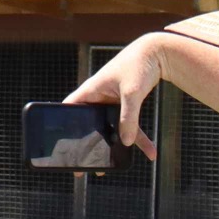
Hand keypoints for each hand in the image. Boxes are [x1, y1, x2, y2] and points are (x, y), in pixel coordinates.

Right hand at [68, 34, 164, 159]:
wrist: (158, 52)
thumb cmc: (139, 65)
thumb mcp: (132, 93)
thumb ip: (128, 118)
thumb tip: (125, 143)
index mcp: (90, 91)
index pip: (68, 110)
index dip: (62, 126)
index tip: (60, 146)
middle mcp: (98, 98)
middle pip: (89, 126)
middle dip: (88, 146)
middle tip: (83, 166)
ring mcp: (112, 103)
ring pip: (112, 129)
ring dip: (115, 147)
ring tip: (112, 166)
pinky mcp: (126, 105)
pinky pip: (130, 126)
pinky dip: (139, 139)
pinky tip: (150, 152)